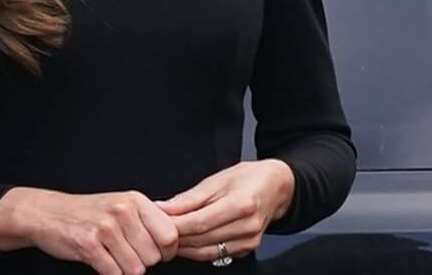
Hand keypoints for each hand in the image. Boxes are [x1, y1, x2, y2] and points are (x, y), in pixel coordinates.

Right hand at [0, 187, 177, 274]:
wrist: (50, 214)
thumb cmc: (91, 213)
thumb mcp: (123, 205)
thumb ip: (147, 219)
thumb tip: (174, 240)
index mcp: (137, 201)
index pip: (170, 234)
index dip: (168, 251)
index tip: (160, 255)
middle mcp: (123, 211)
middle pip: (154, 256)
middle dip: (145, 262)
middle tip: (131, 256)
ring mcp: (106, 228)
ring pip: (135, 268)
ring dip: (127, 270)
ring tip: (116, 259)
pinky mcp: (88, 245)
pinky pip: (114, 273)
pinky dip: (112, 274)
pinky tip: (104, 263)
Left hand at [156, 160, 294, 262]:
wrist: (277, 187)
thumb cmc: (249, 178)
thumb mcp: (219, 179)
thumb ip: (191, 197)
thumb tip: (163, 208)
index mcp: (242, 203)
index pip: (200, 222)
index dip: (174, 225)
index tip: (154, 222)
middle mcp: (248, 226)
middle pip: (201, 239)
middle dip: (175, 237)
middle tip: (154, 231)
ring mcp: (249, 241)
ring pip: (206, 252)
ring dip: (183, 247)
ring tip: (167, 238)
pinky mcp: (247, 250)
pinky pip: (215, 254)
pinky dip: (197, 250)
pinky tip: (186, 241)